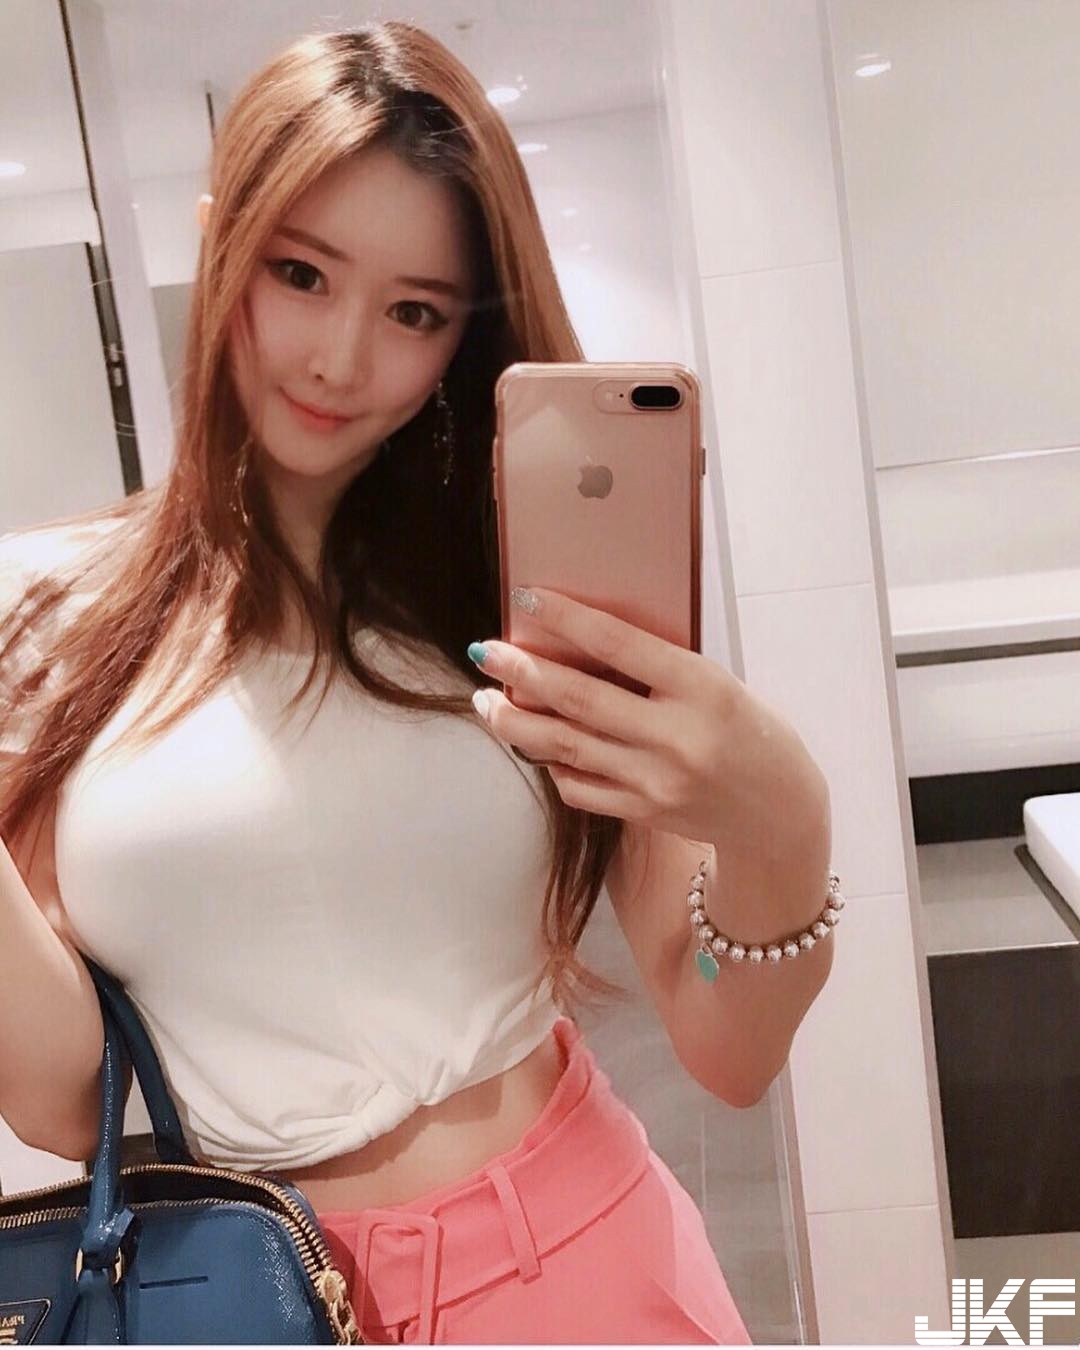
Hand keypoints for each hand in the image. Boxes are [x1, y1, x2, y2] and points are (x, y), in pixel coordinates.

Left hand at [467, 587, 820, 847]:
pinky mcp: (643, 812)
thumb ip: (657, 668)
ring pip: (564, 746)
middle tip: (484, 650)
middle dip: (520, 671)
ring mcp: (655, 780)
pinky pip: (577, 786)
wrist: (779, 812)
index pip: (618, 643)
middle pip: (576, 699)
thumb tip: (577, 644)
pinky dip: (549, 762)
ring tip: (485, 700)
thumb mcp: (717, 684)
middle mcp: (675, 736)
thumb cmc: (749, 732)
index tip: (527, 597)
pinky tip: (533, 742)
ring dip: (516, 720)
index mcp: (700, 688)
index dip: (566, 618)